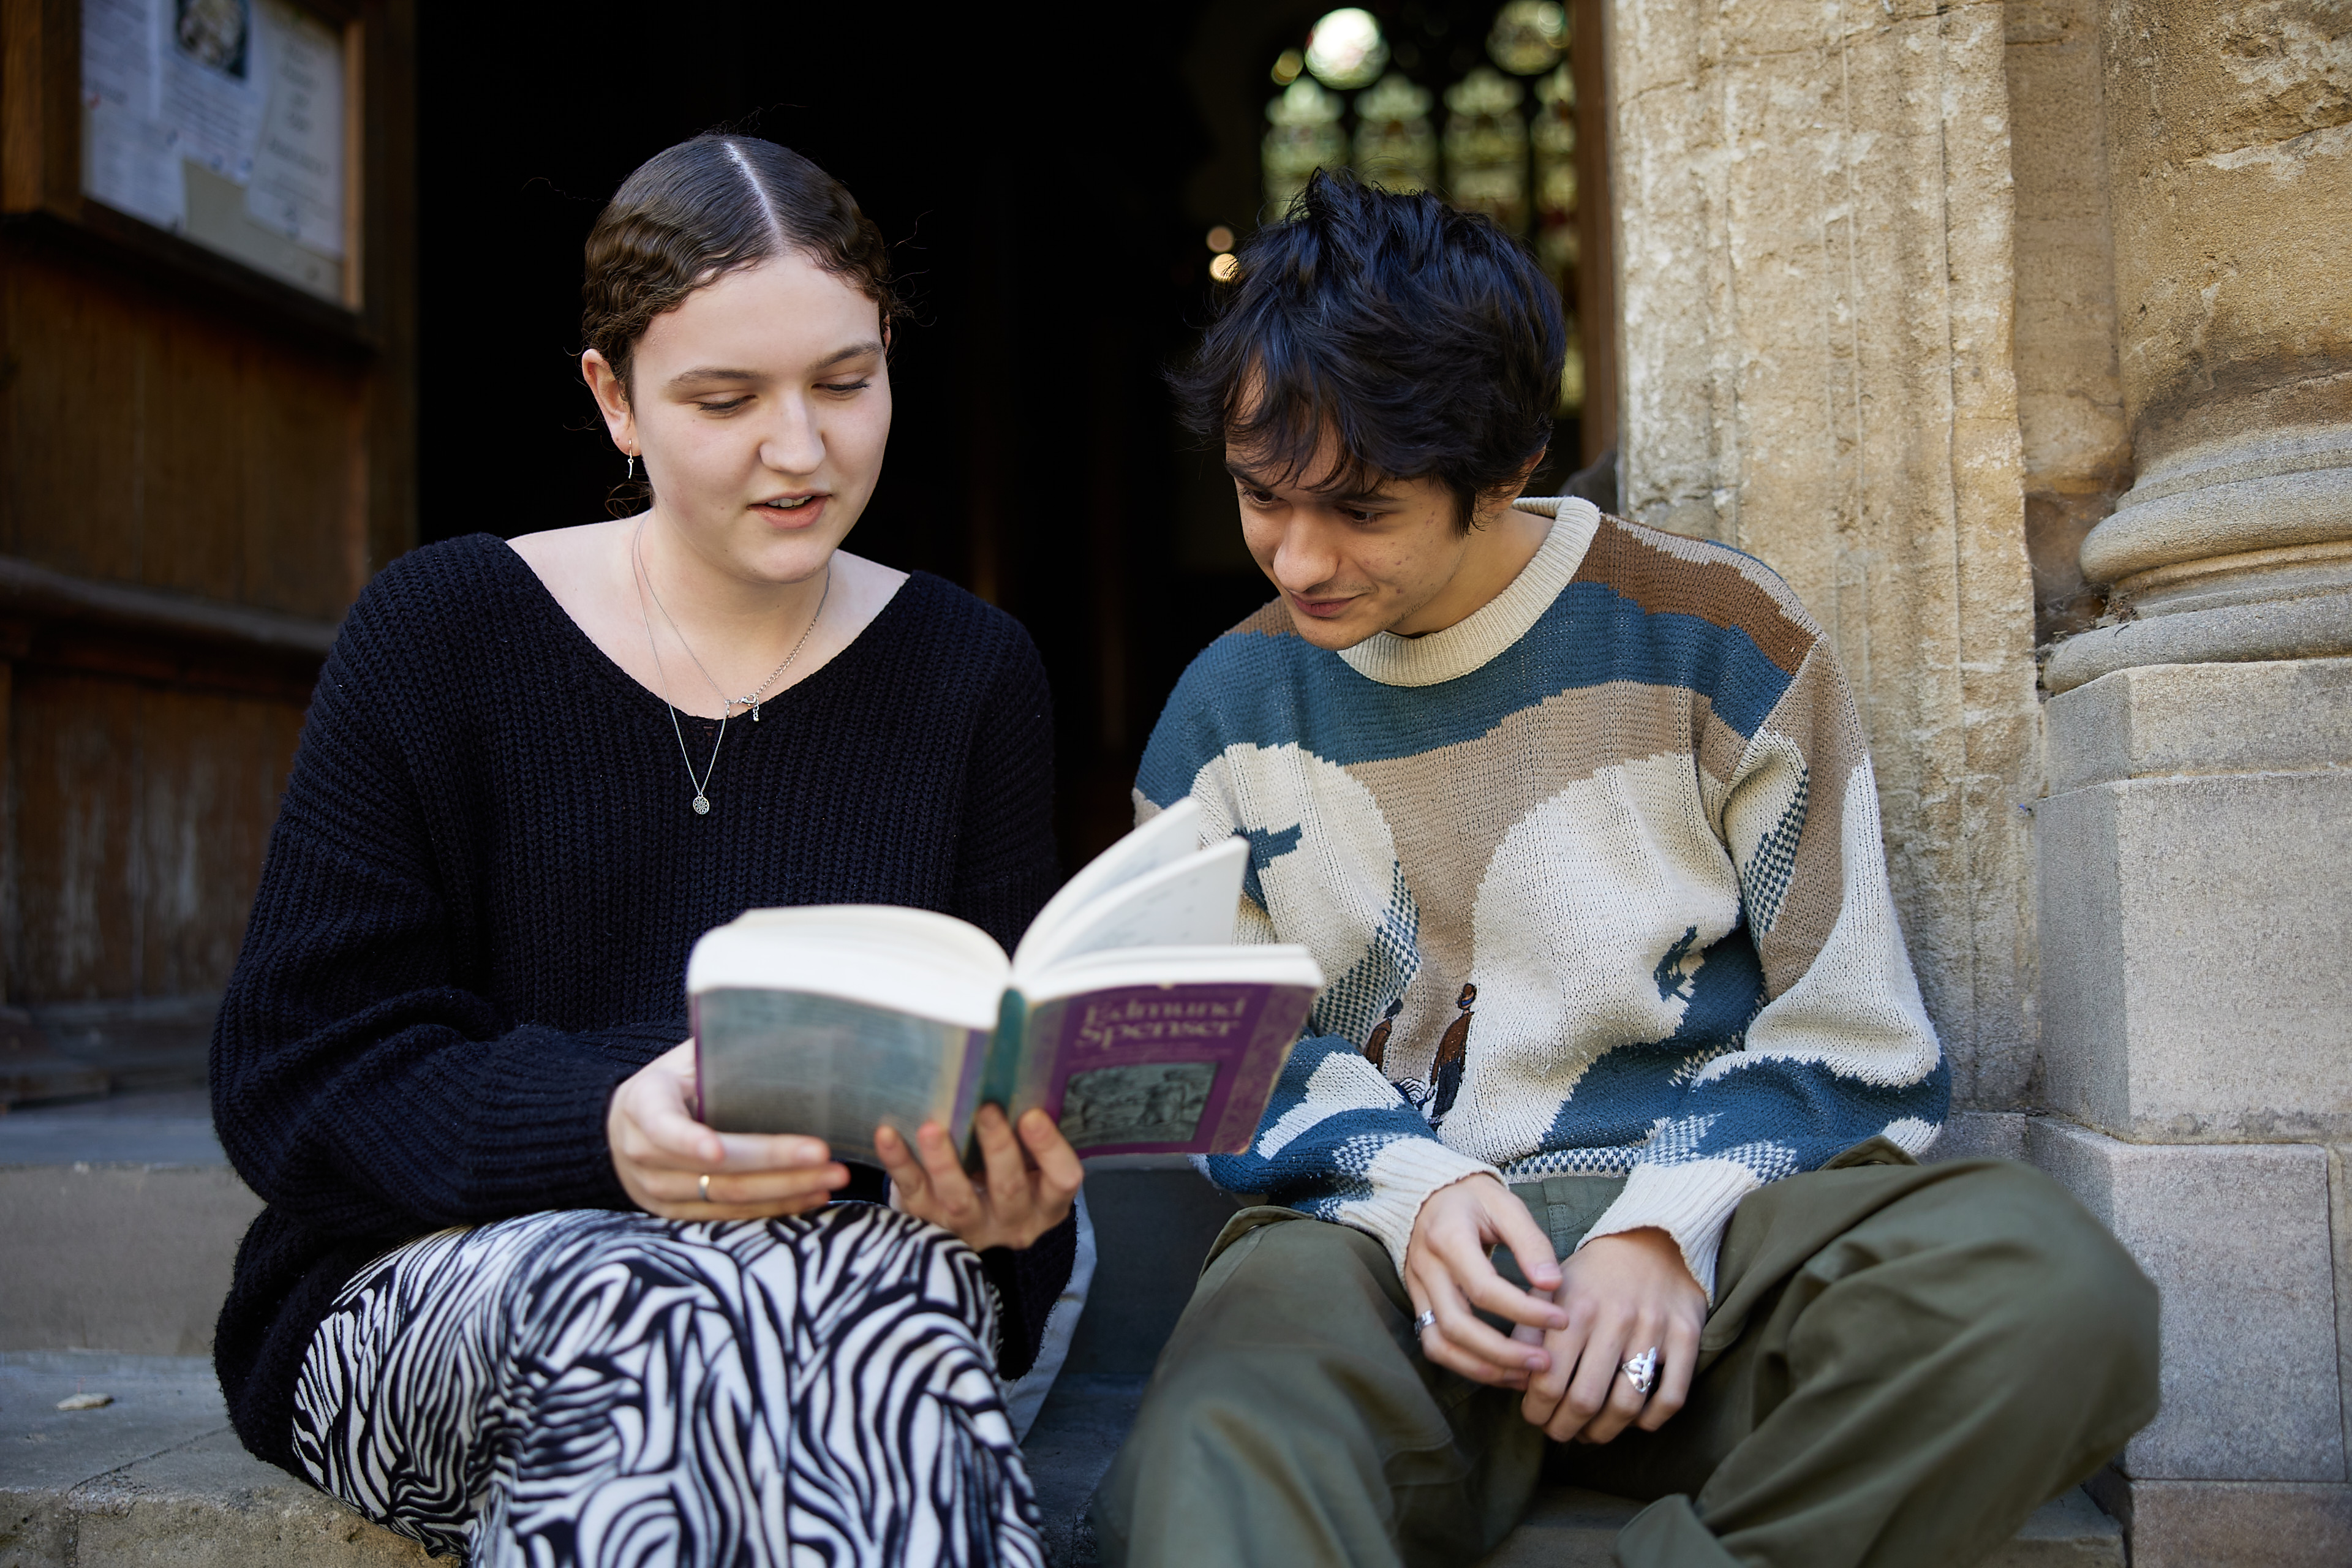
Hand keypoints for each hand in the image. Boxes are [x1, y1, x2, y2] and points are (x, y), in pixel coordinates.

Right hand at [607, 1040, 848, 1218]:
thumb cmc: (673, 1084)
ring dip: (785, 1189)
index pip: (662, 1125)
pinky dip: (774, 1206)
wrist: (624, 1129)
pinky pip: (730, 1216)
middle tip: (822, 1154)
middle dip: (773, 1162)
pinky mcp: (677, 1214)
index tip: (718, 1150)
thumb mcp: (684, 1059)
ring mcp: (658, 1190)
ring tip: (831, 1176)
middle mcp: (644, 1153)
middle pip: (713, 1168)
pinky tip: (810, 1194)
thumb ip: (722, 1046)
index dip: (689, 1141)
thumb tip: (790, 1022)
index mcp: (643, 1104)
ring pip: (727, 1197)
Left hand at [875, 1105, 1081, 1251]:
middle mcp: (1012, 1221)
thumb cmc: (1000, 1172)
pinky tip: (887, 1135)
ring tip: (932, 1128)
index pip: (1061, 1179)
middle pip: (1009, 1188)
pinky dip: (899, 1163)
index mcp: (1045, 1202)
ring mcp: (969, 1227)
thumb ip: (1024, 1131)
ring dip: (944, 1162)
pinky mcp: (928, 1224)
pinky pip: (912, 1192)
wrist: (960, 1222)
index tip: (1031, 1114)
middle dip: (997, 1147)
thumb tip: (1010, 1076)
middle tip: (985, 1110)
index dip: (1050, 1149)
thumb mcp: (1026, 1161)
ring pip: (958, 1198)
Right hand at [1403, 1174, 1570, 1388]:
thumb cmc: (1474, 1199)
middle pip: (1457, 1325)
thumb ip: (1530, 1242)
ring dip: (1483, 1368)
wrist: (1429, 1193)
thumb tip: (1552, 1283)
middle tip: (1545, 1362)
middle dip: (1504, 1352)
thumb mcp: (1505, 1205)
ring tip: (1525, 1375)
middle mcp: (1426, 1267)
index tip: (1560, 1320)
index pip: (1484, 1287)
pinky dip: (1467, 1365)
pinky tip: (1502, 1370)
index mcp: (1447, 1237)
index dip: (1524, 1310)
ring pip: (1440, 1344)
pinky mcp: (1418, 1303)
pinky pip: (1435, 1345)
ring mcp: (1417, 1288)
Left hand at [1516, 1227, 1705, 1443]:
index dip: (1537, 1410)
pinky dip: (1650, 1420)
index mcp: (1576, 1308)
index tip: (1533, 1416)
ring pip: (1627, 1405)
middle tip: (1558, 1432)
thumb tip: (1514, 1380)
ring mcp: (1654, 1329)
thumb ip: (1530, 1329)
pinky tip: (1633, 1421)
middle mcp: (1615, 1319)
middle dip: (1566, 1428)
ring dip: (1604, 1431)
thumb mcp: (1553, 1288)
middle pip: (1586, 1400)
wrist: (1654, 1238)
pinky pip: (1671, 1397)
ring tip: (1590, 1433)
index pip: (1549, 1380)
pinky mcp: (1686, 1336)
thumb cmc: (1594, 1273)